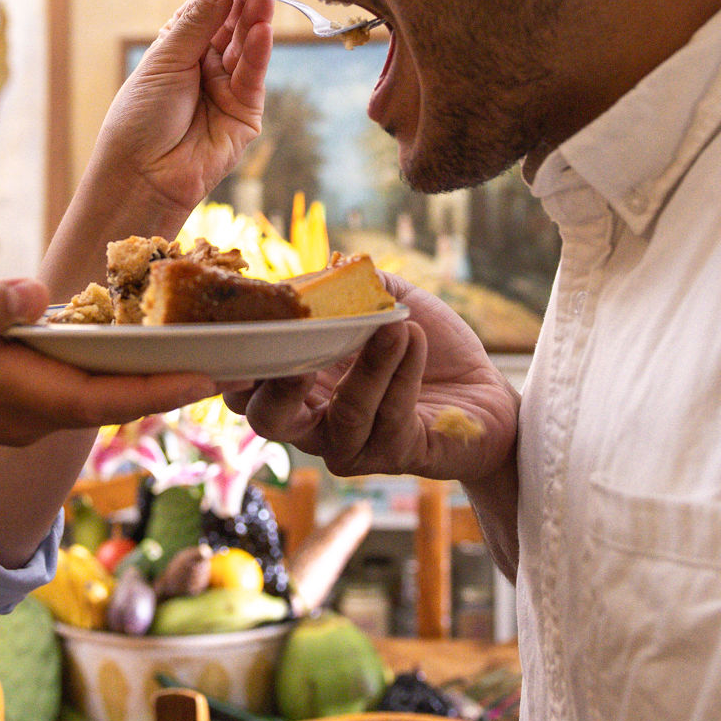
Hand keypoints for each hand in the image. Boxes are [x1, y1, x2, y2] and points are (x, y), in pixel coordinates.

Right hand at [0, 277, 215, 460]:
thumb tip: (35, 295)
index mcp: (21, 393)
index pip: (110, 397)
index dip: (165, 386)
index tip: (216, 372)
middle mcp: (34, 415)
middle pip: (122, 401)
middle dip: (179, 379)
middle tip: (240, 350)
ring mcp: (27, 417)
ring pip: (105, 398)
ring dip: (153, 374)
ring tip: (206, 339)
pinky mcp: (19, 409)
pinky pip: (82, 393)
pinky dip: (118, 371)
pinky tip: (139, 339)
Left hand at [82, 0, 276, 220]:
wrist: (141, 175)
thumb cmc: (140, 117)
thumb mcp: (165, 60)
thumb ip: (198, 20)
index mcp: (180, 48)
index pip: (209, 7)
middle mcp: (206, 65)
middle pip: (233, 23)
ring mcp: (228, 89)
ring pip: (247, 46)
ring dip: (257, 17)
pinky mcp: (245, 115)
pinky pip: (253, 77)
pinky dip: (258, 53)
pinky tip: (260, 29)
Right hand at [223, 275, 516, 483]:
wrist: (484, 392)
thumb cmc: (426, 349)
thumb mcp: (390, 306)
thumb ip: (355, 287)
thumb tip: (329, 265)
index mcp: (299, 384)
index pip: (246, 382)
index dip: (235, 357)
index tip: (250, 317)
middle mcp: (314, 422)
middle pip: (266, 419)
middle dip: (274, 385)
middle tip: (295, 344)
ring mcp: (352, 444)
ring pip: (342, 416)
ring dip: (369, 366)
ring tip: (394, 327)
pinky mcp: (393, 455)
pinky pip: (390, 416)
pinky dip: (401, 372)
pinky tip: (413, 339)